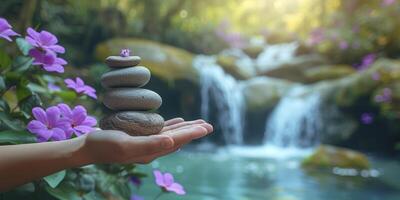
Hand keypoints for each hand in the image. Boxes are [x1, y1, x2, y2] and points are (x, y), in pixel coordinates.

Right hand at [80, 118, 212, 163]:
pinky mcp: (140, 137)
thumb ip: (149, 144)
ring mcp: (146, 143)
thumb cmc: (104, 145)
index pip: (176, 141)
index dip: (191, 134)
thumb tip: (172, 142)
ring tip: (199, 123)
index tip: (206, 127)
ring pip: (171, 134)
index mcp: (151, 151)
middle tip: (209, 125)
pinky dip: (171, 125)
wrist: (88, 147)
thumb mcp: (125, 144)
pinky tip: (177, 121)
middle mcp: (152, 149)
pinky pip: (160, 130)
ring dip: (185, 128)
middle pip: (177, 138)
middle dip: (193, 131)